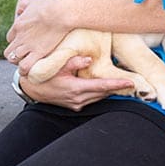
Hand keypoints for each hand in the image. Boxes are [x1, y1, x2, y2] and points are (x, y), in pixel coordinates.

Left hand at [6, 0, 68, 72]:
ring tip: (27, 64)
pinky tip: (30, 70)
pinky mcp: (38, 52)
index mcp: (18, 25)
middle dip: (15, 54)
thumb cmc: (51, 4)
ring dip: (19, 63)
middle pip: (8, 51)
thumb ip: (24, 6)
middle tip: (24, 56)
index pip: (10, 37)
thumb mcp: (33, 1)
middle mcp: (20, 36)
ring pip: (13, 59)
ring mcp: (28, 45)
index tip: (24, 43)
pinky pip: (25, 66)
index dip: (17, 41)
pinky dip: (25, 69)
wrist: (61, 11)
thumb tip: (20, 11)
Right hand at [19, 56, 133, 109]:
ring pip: (99, 97)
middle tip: (132, 80)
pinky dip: (101, 93)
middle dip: (118, 88)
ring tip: (124, 84)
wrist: (32, 89)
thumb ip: (74, 62)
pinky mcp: (75, 106)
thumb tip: (89, 59)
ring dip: (110, 91)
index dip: (117, 85)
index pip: (102, 87)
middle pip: (104, 93)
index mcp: (75, 88)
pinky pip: (93, 99)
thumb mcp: (57, 66)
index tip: (130, 82)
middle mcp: (78, 99)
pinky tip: (107, 87)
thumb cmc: (44, 76)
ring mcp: (77, 104)